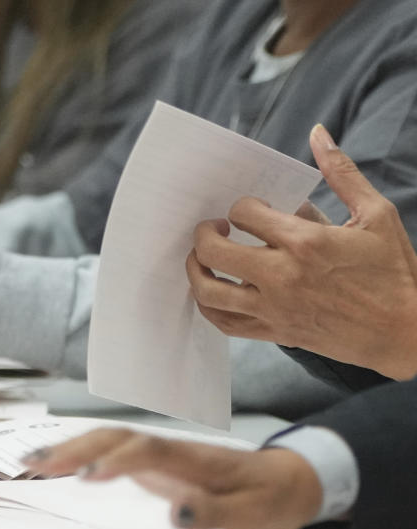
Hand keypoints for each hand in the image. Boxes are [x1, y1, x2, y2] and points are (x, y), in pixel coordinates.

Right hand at [23, 428, 322, 528]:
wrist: (286, 479)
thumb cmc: (268, 498)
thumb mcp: (253, 514)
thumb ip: (215, 512)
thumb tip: (177, 513)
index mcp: (193, 460)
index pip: (147, 451)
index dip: (116, 460)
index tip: (87, 475)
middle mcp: (170, 449)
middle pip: (116, 437)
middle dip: (76, 448)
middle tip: (36, 465)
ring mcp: (159, 453)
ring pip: (108, 440)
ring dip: (70, 448)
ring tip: (31, 462)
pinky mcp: (152, 462)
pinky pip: (110, 450)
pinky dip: (80, 453)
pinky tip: (57, 462)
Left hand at [187, 124, 416, 379]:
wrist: (405, 331)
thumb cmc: (393, 271)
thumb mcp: (376, 213)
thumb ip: (341, 173)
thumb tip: (318, 133)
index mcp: (305, 242)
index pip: (244, 214)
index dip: (242, 206)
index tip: (253, 210)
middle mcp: (282, 276)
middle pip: (213, 251)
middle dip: (204, 233)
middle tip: (212, 227)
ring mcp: (274, 308)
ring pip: (209, 291)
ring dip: (195, 269)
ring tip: (203, 257)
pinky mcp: (274, 332)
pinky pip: (224, 322)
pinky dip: (208, 306)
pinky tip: (212, 289)